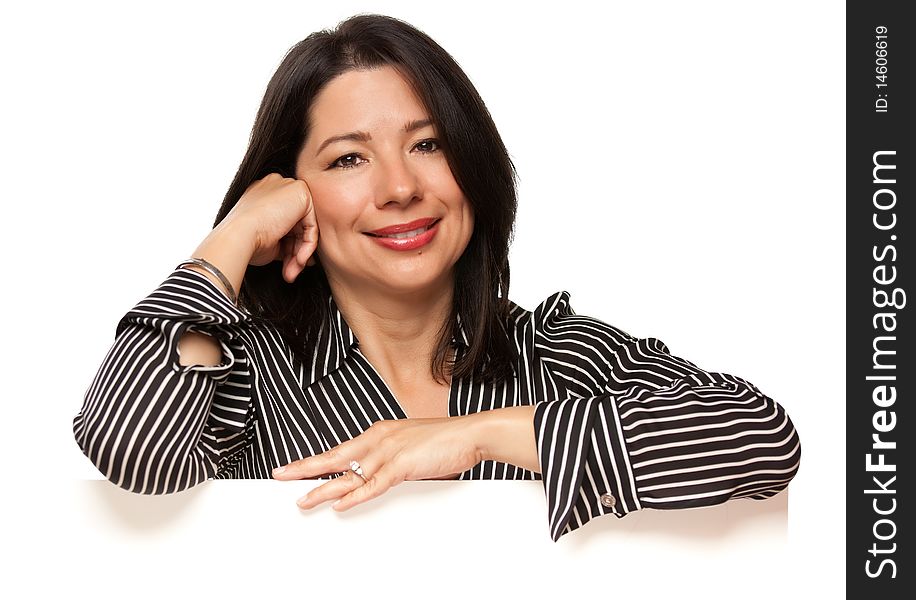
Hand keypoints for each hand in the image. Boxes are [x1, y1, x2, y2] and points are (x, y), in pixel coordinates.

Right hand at [221, 173, 318, 282]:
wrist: (238, 236)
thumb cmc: (245, 241)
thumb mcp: (267, 239)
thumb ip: (285, 240)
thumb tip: (303, 255)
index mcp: (262, 194)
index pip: (284, 222)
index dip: (288, 245)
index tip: (287, 264)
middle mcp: (275, 187)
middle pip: (296, 225)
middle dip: (295, 251)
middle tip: (291, 272)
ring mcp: (288, 187)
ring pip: (304, 227)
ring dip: (300, 253)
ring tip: (292, 272)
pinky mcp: (301, 192)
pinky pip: (311, 225)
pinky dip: (308, 246)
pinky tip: (299, 261)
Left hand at [272, 417, 483, 510]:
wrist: (471, 433)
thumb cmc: (445, 440)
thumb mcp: (410, 446)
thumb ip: (391, 458)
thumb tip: (377, 475)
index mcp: (380, 433)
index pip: (341, 449)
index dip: (317, 460)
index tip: (297, 467)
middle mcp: (379, 440)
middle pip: (334, 457)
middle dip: (305, 468)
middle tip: (281, 475)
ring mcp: (389, 451)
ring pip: (349, 475)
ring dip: (325, 490)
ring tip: (304, 501)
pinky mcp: (402, 465)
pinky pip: (373, 485)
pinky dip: (356, 496)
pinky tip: (342, 504)